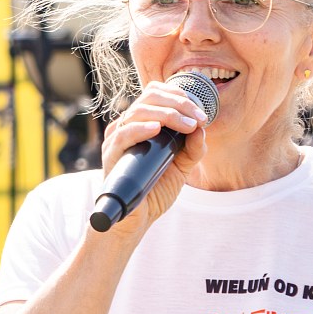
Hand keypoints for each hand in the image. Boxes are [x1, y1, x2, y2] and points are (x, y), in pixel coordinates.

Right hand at [96, 79, 206, 232]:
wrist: (136, 220)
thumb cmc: (154, 191)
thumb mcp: (181, 167)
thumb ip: (192, 149)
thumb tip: (201, 129)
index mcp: (141, 124)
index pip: (156, 94)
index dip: (179, 95)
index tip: (201, 112)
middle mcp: (127, 126)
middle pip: (150, 98)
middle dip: (179, 103)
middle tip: (199, 118)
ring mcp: (117, 139)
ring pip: (138, 111)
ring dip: (167, 114)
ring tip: (188, 125)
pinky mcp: (111, 156)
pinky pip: (122, 135)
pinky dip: (140, 129)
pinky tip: (157, 129)